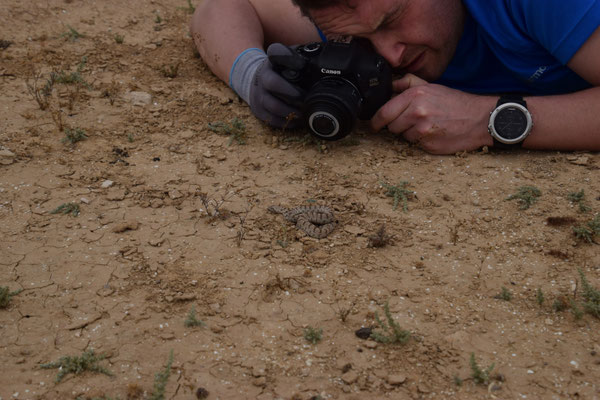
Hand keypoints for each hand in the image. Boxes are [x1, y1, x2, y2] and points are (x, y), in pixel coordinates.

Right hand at [248, 44, 304, 128]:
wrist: (257, 82)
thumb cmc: (280, 71)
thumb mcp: (287, 60)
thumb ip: (300, 58)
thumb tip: (320, 65)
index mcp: (271, 61)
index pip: (276, 52)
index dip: (288, 57)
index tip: (302, 65)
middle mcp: (262, 76)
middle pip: (273, 83)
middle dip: (294, 93)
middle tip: (308, 98)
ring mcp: (258, 94)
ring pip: (274, 106)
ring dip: (293, 111)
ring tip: (306, 112)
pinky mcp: (258, 110)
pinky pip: (273, 120)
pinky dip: (288, 122)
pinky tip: (298, 120)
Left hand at [371, 74, 494, 153]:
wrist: (480, 118)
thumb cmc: (455, 102)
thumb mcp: (432, 85)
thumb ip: (408, 83)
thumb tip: (389, 85)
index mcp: (415, 95)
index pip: (384, 112)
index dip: (376, 120)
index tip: (374, 124)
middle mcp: (417, 112)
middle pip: (390, 126)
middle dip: (397, 125)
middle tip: (412, 120)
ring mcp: (422, 130)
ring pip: (402, 136)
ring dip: (409, 133)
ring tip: (427, 125)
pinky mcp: (428, 144)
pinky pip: (414, 145)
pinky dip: (420, 141)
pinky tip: (433, 133)